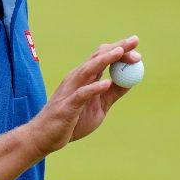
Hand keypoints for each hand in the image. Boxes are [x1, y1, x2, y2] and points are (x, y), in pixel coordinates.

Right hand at [23, 36, 140, 155]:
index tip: (135, 46)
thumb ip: (112, 94)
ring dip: (105, 60)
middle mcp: (76, 79)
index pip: (101, 56)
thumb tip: (131, 81)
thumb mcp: (99, 107)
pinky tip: (106, 83)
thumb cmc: (71, 122)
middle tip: (134, 42)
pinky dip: (94, 88)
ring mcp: (70, 90)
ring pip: (88, 70)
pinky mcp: (67, 106)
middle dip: (117, 48)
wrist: (44, 137)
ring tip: (120, 52)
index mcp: (83, 78)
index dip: (119, 49)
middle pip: (97, 58)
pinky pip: (81, 94)